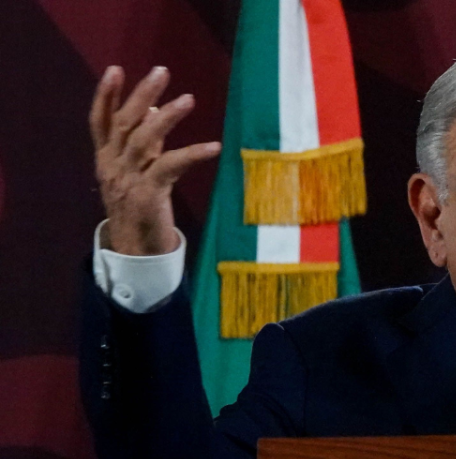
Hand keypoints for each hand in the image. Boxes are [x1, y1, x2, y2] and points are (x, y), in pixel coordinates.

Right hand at [90, 66, 220, 255]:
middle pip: (124, 123)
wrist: (135, 251)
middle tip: (162, 71)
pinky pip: (171, 166)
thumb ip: (143, 142)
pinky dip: (193, 153)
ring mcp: (128, 179)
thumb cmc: (140, 208)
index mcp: (106, 159)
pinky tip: (214, 146)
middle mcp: (112, 165)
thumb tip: (153, 109)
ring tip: (188, 99)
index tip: (115, 69)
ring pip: (144, 140)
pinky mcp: (148, 194)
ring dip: (166, 117)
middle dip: (141, 93)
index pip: (100, 120)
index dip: (106, 95)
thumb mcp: (136, 172)